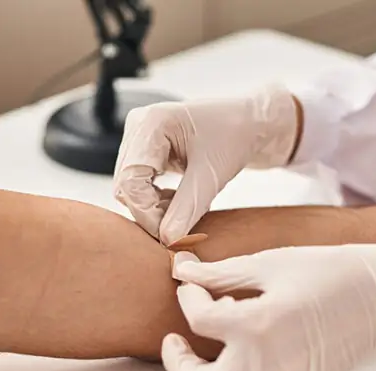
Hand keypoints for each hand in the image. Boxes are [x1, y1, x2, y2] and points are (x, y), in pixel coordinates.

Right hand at [113, 85, 298, 244]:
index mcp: (151, 123)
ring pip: (130, 188)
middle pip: (126, 185)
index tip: (171, 236)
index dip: (147, 213)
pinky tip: (178, 201)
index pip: (130, 180)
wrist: (249, 123)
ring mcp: (138, 136)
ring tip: (184, 209)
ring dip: (153, 207)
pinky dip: (155, 200)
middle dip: (150, 212)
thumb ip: (187, 209)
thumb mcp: (212, 176)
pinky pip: (138, 184)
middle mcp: (138, 126)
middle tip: (181, 226)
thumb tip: (167, 240)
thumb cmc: (235, 136)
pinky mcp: (144, 148)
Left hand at [161, 242, 375, 370]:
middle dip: (178, 365)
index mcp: (255, 324)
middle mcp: (265, 363)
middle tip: (175, 344)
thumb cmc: (327, 272)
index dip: (187, 298)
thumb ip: (220, 273)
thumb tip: (183, 270)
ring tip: (206, 365)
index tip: (190, 287)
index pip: (198, 319)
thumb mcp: (269, 264)